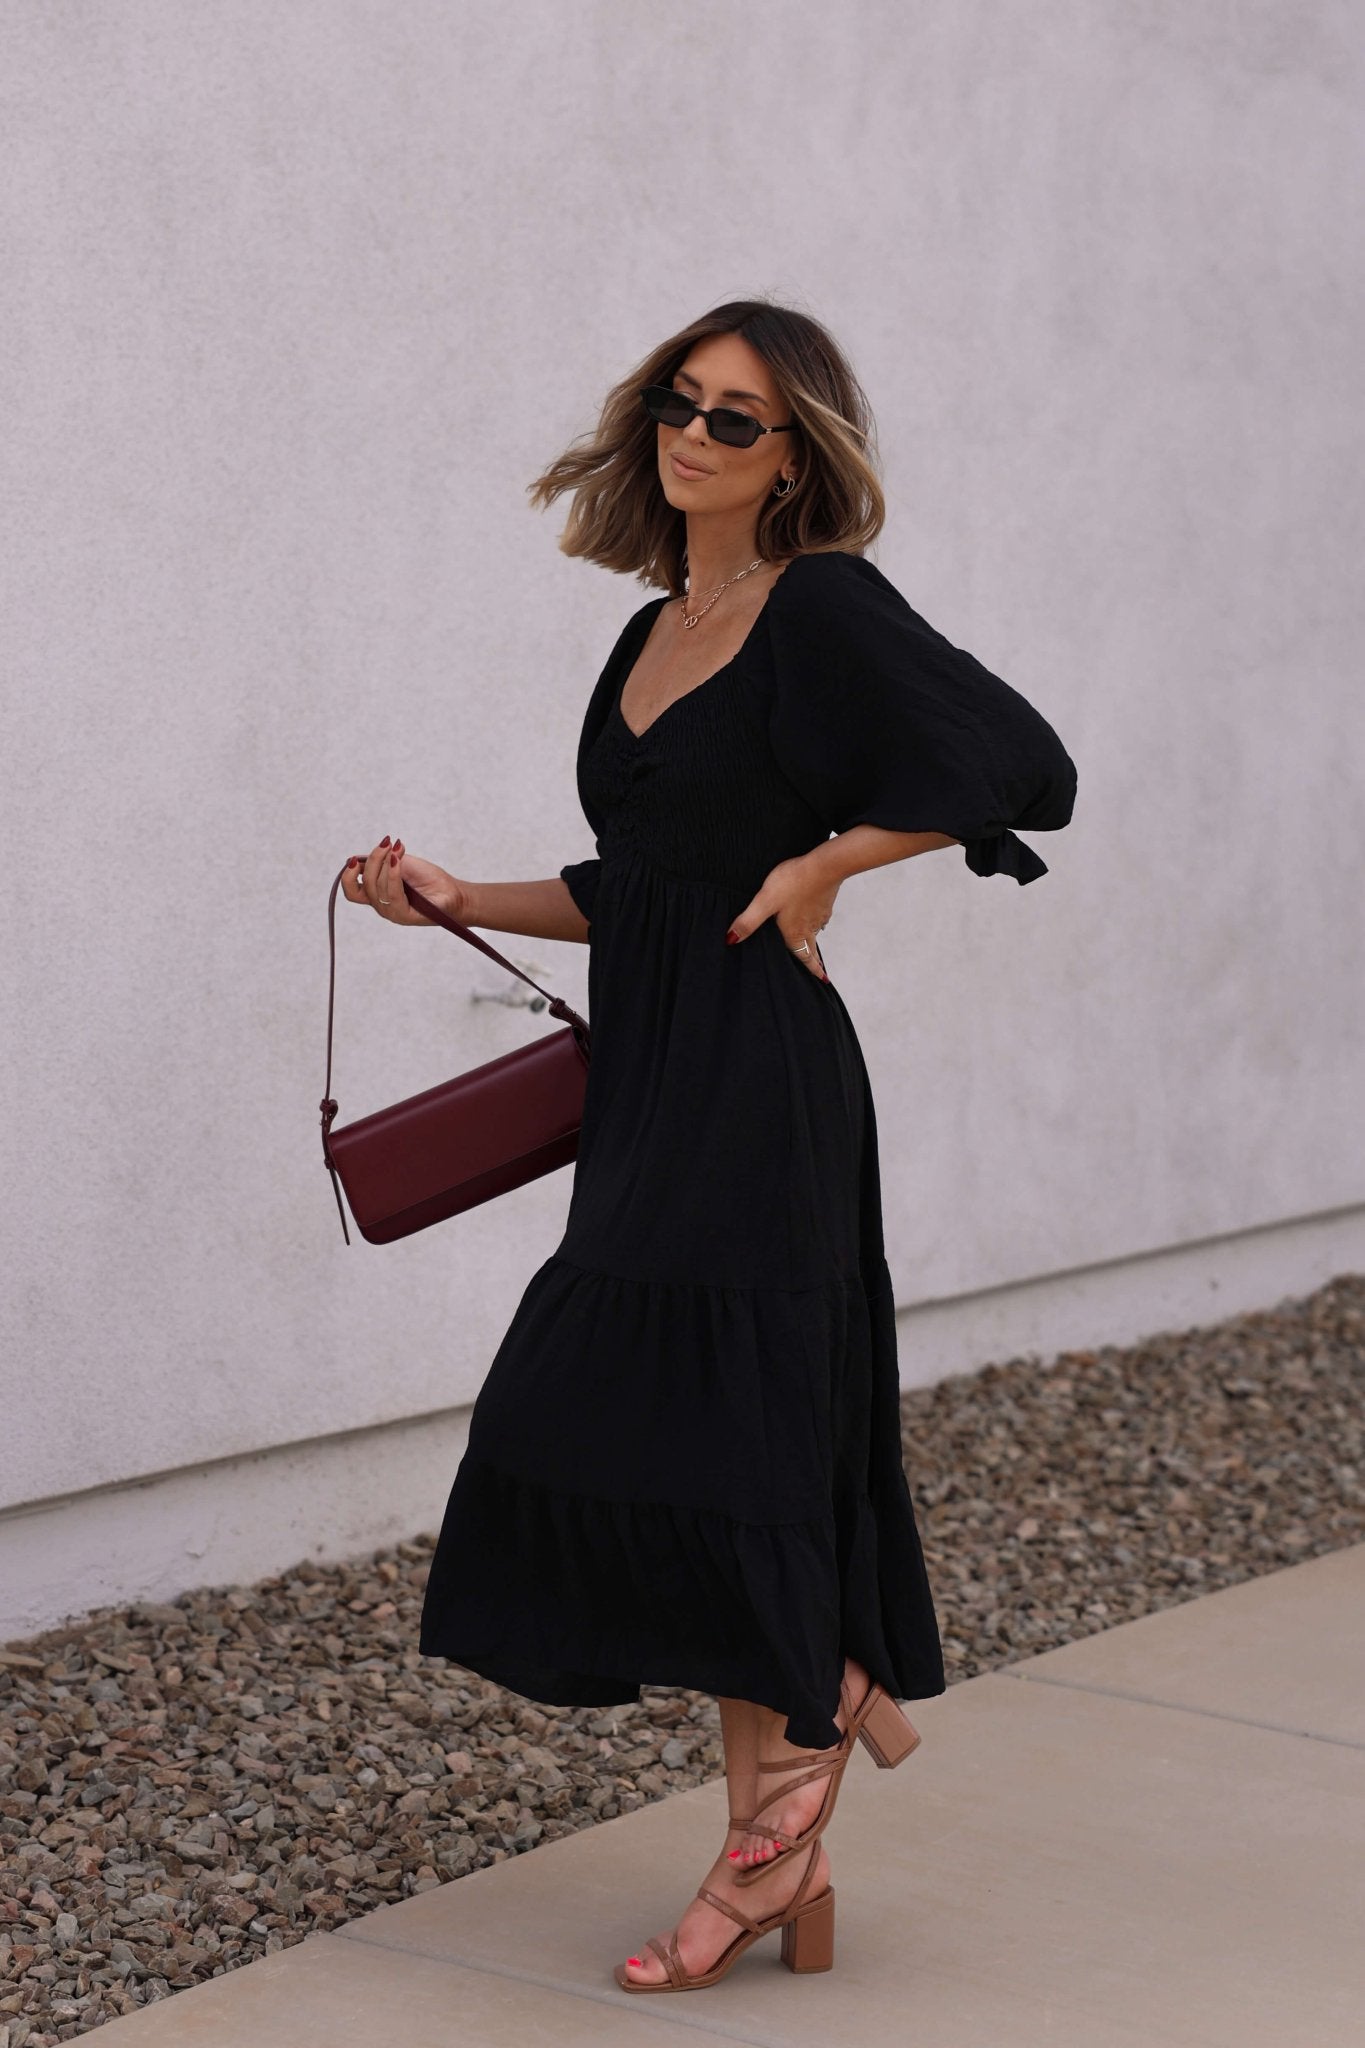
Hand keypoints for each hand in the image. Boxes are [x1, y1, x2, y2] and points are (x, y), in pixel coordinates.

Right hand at [341, 837, 473, 925]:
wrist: (452, 891)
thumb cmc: (428, 878)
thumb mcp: (400, 863)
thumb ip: (380, 861)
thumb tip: (358, 857)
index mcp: (377, 894)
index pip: (352, 890)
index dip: (347, 874)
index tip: (354, 858)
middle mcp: (381, 905)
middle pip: (363, 883)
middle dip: (374, 859)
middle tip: (388, 843)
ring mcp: (391, 912)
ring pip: (376, 887)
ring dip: (385, 863)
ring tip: (398, 850)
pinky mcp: (403, 916)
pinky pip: (392, 894)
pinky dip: (393, 874)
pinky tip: (398, 861)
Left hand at [725, 850, 837, 979]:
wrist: (824, 865)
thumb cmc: (793, 882)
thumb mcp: (764, 902)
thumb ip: (748, 921)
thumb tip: (730, 941)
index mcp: (794, 933)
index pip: (803, 957)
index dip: (812, 970)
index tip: (822, 981)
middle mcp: (809, 927)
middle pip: (812, 949)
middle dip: (815, 962)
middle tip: (822, 973)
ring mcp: (819, 914)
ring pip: (815, 932)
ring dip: (814, 941)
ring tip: (813, 946)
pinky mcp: (824, 900)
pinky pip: (820, 916)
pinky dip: (816, 921)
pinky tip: (813, 916)